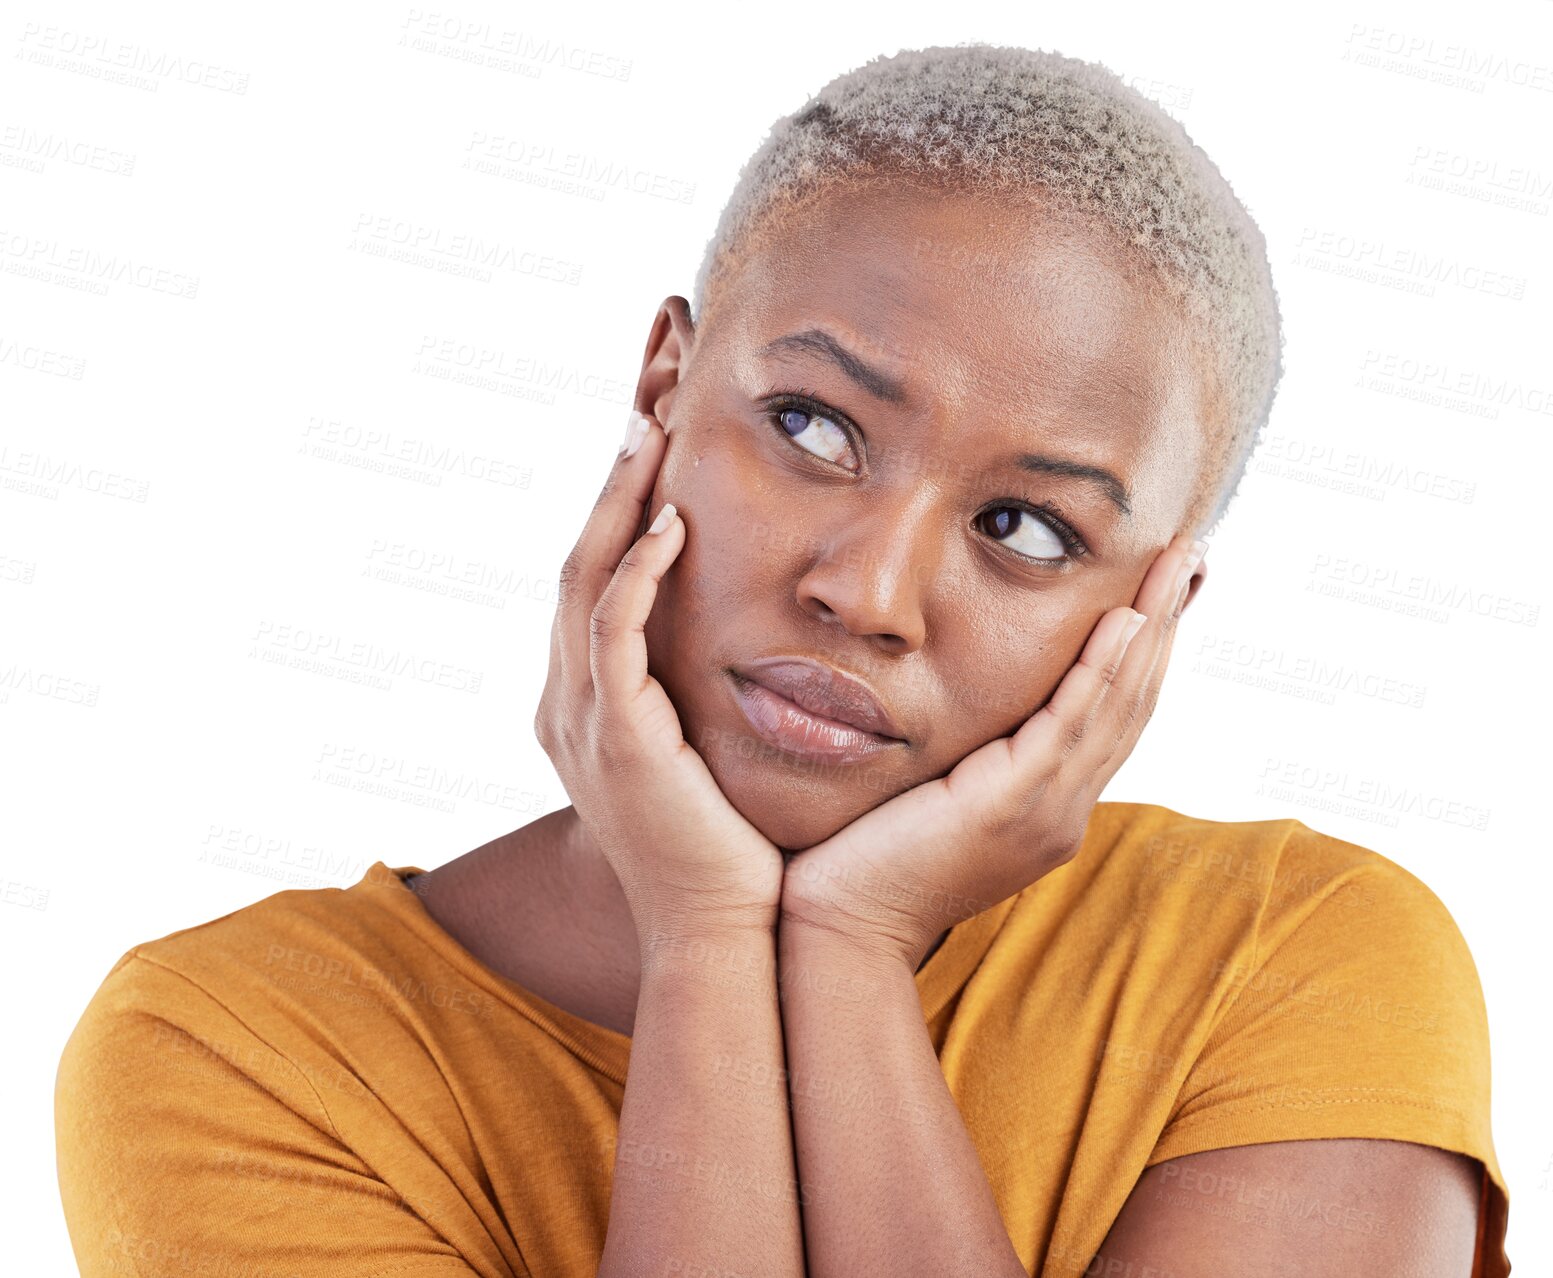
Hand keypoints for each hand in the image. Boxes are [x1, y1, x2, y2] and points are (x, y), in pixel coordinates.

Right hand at [534, 410, 783, 951]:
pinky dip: (635, 574)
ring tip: (650, 423)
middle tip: (644, 392)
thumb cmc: (732, 844)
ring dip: (618, 499)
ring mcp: (585, 718)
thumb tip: (756, 632)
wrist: (721, 932)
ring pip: (587, 580)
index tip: (656, 426)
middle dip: (612, 473)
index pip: (598, 574)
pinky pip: (614, 635)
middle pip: (579, 556)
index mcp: (590, 699)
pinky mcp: (617, 737)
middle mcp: (570, 699)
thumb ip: (705, 685)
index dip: (620, 498)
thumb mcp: (708, 746)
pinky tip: (669, 523)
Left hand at [779, 534, 1208, 969]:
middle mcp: (1063, 812)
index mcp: (1049, 809)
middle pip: (1132, 702)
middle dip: (1164, 624)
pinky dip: (1100, 670)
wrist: (843, 928)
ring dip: (1150, 628)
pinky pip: (1069, 725)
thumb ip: (969, 758)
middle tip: (1190, 554)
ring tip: (1174, 563)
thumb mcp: (936, 797)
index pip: (1112, 716)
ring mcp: (1045, 813)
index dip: (1144, 651)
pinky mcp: (1011, 807)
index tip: (1164, 590)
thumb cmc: (868, 861)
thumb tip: (968, 710)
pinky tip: (1125, 621)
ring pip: (1115, 706)